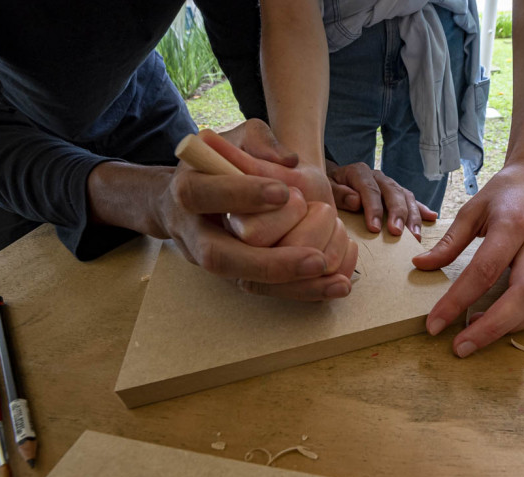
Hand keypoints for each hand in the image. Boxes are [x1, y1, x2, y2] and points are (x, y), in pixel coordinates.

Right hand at [151, 124, 354, 300]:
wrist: (197, 198)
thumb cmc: (222, 162)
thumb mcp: (238, 139)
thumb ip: (260, 142)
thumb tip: (288, 161)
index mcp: (188, 189)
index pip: (202, 194)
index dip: (240, 195)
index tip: (284, 191)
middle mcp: (194, 233)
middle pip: (219, 257)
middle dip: (269, 261)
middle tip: (316, 258)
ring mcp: (214, 260)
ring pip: (246, 281)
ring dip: (293, 284)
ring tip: (335, 280)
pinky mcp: (235, 276)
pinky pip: (267, 291)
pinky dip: (303, 290)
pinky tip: (335, 285)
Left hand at [327, 161, 436, 239]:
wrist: (332, 178)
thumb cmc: (327, 187)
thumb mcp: (325, 188)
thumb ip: (338, 193)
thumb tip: (356, 201)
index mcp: (359, 173)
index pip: (369, 190)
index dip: (373, 209)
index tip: (375, 228)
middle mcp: (377, 176)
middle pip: (392, 192)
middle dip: (397, 213)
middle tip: (398, 232)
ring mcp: (388, 184)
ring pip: (405, 196)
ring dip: (412, 216)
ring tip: (415, 235)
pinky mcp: (396, 192)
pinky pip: (411, 199)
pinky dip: (421, 209)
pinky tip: (432, 217)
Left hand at [411, 163, 523, 356]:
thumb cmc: (501, 196)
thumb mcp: (470, 210)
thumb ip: (448, 242)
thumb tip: (420, 267)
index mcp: (511, 225)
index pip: (484, 270)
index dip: (457, 301)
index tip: (434, 324)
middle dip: (492, 327)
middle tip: (460, 347)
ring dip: (511, 327)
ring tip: (475, 335)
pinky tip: (500, 325)